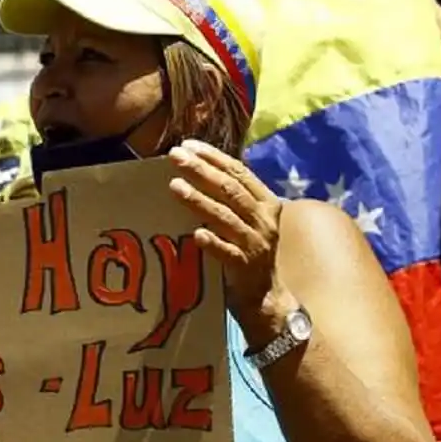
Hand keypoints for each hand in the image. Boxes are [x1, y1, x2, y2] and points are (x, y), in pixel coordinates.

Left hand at [167, 140, 286, 315]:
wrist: (266, 296)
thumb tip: (197, 171)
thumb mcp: (247, 221)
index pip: (239, 173)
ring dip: (199, 200)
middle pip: (230, 189)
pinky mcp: (245, 267)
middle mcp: (263, 220)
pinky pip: (227, 252)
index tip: (188, 145)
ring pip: (226, 217)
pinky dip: (213, 242)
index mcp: (265, 203)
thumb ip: (230, 199)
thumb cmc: (249, 252)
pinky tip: (196, 233)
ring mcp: (255, 244)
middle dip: (202, 170)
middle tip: (175, 156)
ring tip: (174, 186)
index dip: (214, 157)